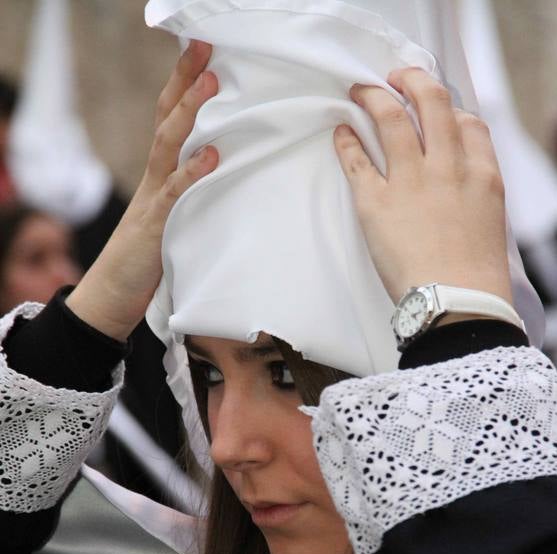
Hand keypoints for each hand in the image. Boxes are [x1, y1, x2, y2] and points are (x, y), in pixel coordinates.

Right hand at [66, 41, 218, 340]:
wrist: (115, 294)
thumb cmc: (151, 258)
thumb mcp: (179, 220)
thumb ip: (196, 197)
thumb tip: (231, 179)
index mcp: (161, 175)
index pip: (170, 119)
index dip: (184, 85)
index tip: (206, 52)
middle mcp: (155, 178)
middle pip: (167, 118)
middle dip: (185, 80)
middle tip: (206, 45)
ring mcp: (153, 199)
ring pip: (168, 144)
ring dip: (189, 112)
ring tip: (212, 82)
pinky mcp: (156, 226)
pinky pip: (174, 193)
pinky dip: (192, 172)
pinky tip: (211, 155)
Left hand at [333, 68, 512, 306]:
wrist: (455, 302)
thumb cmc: (474, 276)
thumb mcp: (490, 224)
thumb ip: (476, 194)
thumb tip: (459, 182)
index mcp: (481, 175)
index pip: (468, 123)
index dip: (450, 111)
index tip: (436, 111)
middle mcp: (447, 168)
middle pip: (432, 103)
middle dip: (413, 81)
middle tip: (396, 79)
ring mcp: (411, 182)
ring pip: (391, 118)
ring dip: (373, 97)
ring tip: (360, 91)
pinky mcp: (376, 203)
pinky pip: (357, 160)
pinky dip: (347, 141)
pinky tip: (341, 131)